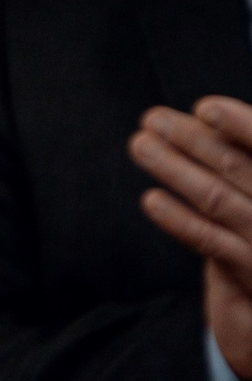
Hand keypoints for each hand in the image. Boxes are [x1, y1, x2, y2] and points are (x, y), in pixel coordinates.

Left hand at [131, 95, 251, 379]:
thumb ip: (245, 163)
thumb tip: (200, 123)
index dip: (240, 125)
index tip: (203, 107)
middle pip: (235, 168)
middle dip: (191, 139)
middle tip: (150, 118)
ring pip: (216, 199)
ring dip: (174, 170)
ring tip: (140, 145)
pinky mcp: (250, 273)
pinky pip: (209, 243)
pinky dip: (179, 220)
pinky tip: (151, 200)